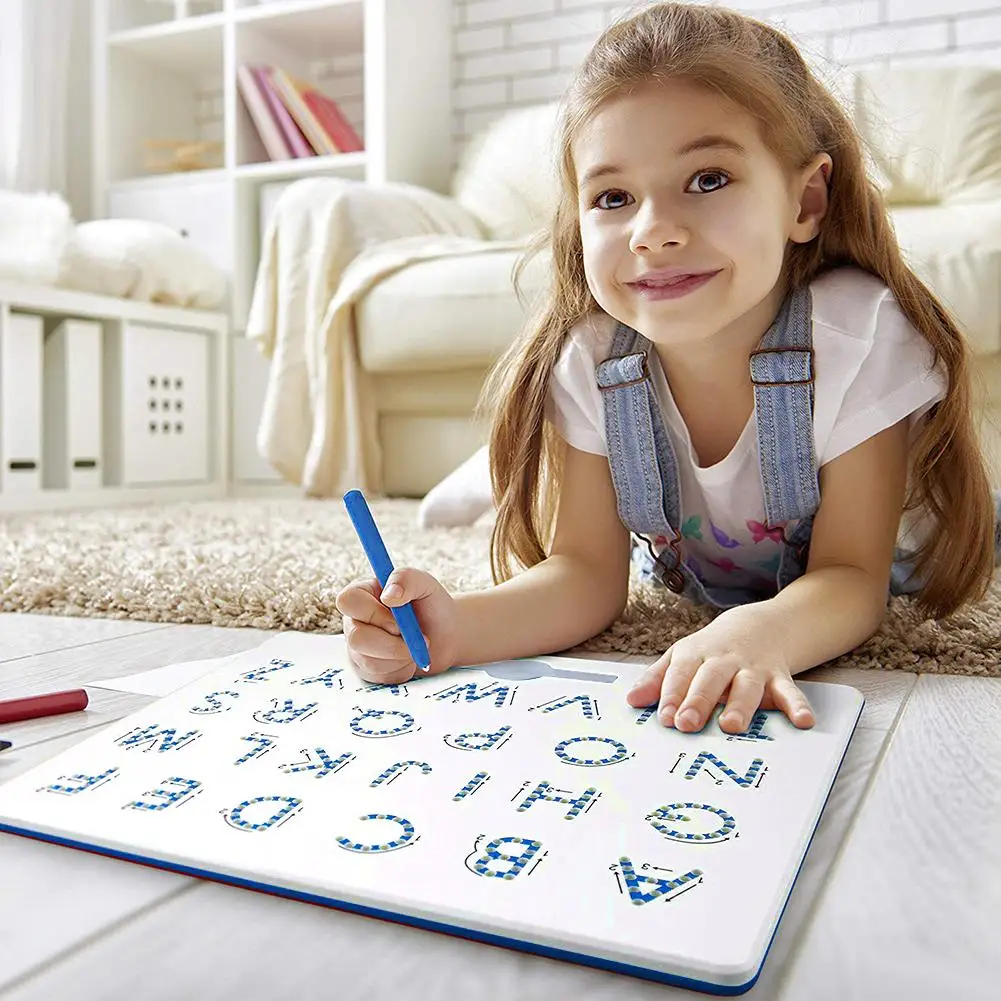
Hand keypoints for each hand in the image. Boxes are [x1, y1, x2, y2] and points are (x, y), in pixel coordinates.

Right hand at [335, 568, 457, 683]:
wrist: (446, 635)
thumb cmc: (432, 605)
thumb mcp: (425, 584)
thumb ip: (406, 578)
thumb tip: (388, 596)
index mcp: (362, 594)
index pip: (348, 601)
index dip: (373, 614)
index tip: (399, 621)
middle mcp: (354, 620)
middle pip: (355, 637)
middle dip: (393, 644)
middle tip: (419, 638)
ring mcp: (357, 647)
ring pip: (368, 661)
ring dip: (401, 656)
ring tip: (416, 646)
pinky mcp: (366, 669)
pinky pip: (378, 677)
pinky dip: (401, 670)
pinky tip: (409, 659)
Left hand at [624, 608, 815, 733]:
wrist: (760, 626)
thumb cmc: (712, 649)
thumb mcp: (682, 656)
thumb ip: (658, 679)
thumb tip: (632, 700)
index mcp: (697, 654)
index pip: (681, 673)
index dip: (672, 694)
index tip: (665, 717)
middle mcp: (725, 661)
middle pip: (711, 679)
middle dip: (699, 700)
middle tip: (688, 724)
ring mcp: (754, 668)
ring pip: (747, 686)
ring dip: (740, 705)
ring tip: (732, 725)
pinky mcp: (779, 677)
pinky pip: (790, 692)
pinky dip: (797, 706)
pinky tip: (802, 722)